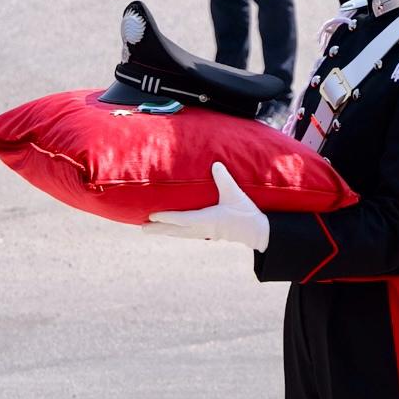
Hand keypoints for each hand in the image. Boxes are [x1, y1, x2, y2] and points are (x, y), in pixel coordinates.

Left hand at [143, 161, 269, 250]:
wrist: (256, 231)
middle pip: (176, 230)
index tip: (152, 215)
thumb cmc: (245, 212)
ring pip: (180, 234)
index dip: (167, 217)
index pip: (182, 219)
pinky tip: (171, 231)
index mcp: (208, 218)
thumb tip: (215, 164)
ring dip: (165, 232)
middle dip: (159, 229)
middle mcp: (203, 228)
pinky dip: (176, 232)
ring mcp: (205, 233)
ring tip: (150, 230)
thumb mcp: (235, 194)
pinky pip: (187, 234)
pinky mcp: (209, 234)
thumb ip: (224, 179)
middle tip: (142, 228)